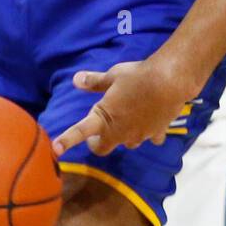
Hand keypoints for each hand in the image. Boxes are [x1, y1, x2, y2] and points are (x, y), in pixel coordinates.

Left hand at [52, 57, 192, 156]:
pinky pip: (151, 138)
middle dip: (99, 142)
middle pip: (104, 147)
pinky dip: (149, 132)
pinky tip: (151, 120)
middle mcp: (121, 133)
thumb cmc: (137, 77)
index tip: (55, 150)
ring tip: (129, 118)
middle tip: (99, 132)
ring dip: (124, 134)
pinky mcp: (157, 133)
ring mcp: (140, 135)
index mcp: (105, 118)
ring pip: (128, 142)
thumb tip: (76, 80)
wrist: (170, 81)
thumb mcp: (113, 75)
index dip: (67, 141)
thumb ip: (94, 81)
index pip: (81, 132)